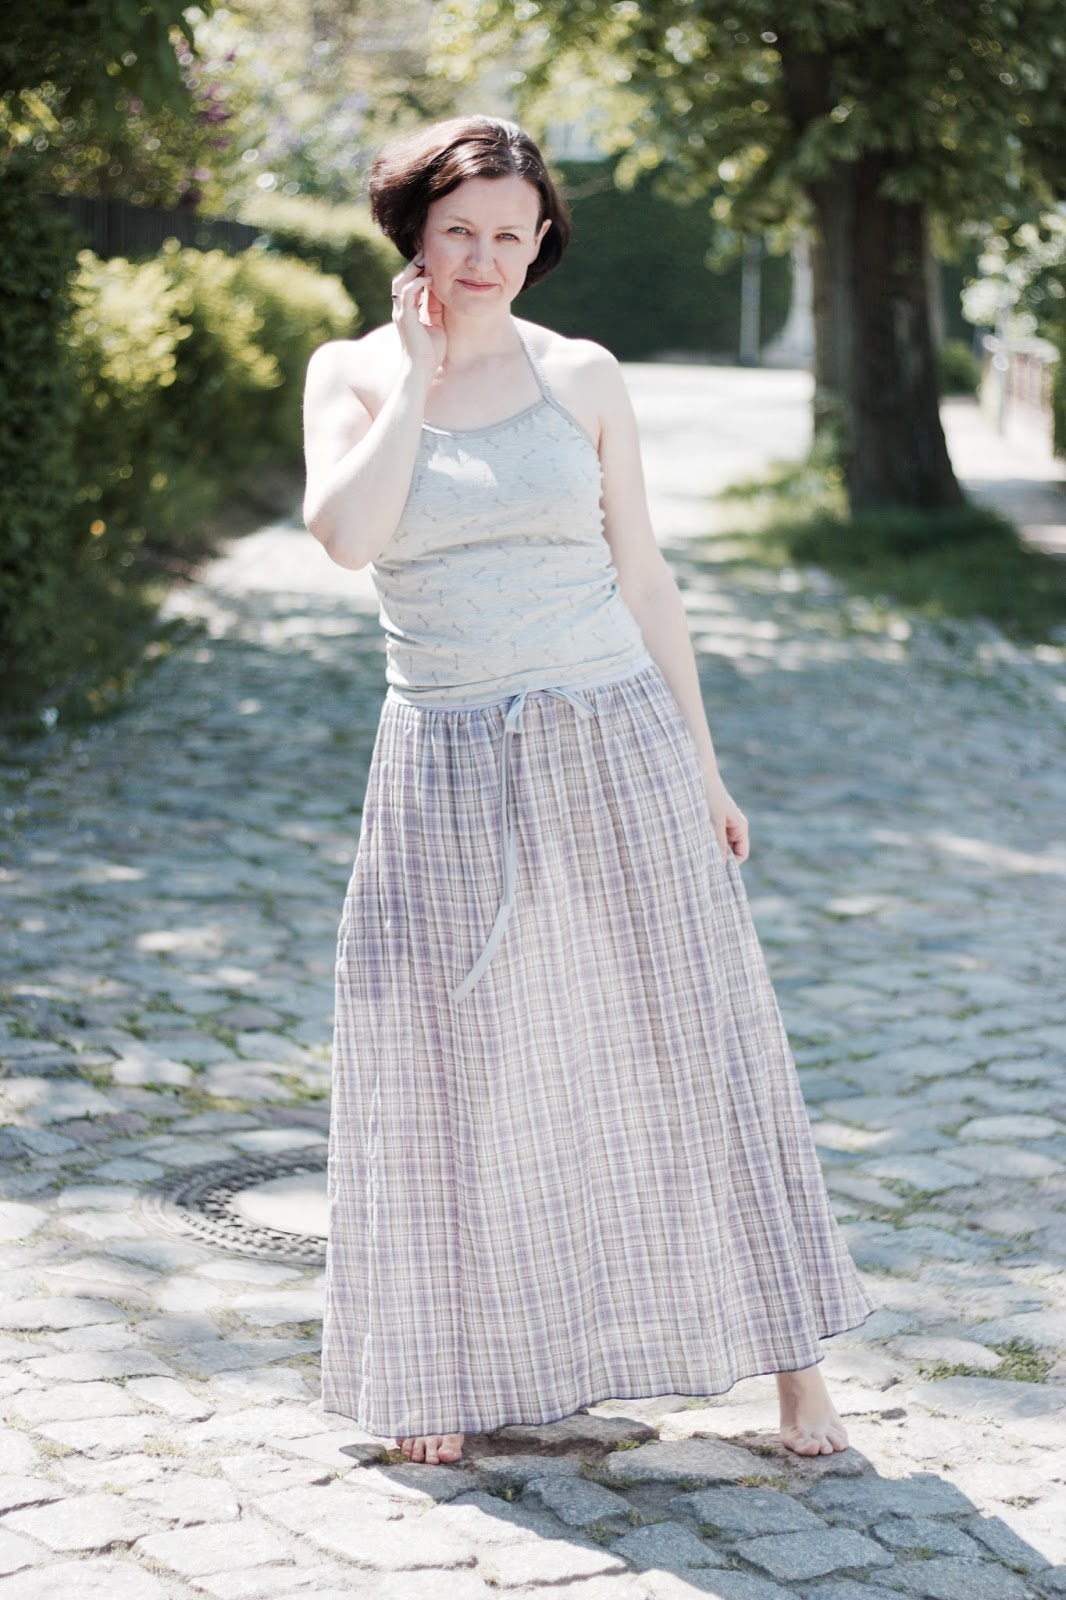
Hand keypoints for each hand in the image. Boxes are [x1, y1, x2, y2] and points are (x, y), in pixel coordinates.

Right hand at [391, 257, 445, 371]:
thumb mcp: (436, 324)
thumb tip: (440, 292)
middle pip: (402, 279)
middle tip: (427, 253)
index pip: (410, 284)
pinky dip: (416, 283)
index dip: (418, 271)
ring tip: (426, 260)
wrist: (422, 370)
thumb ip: (435, 308)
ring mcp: (401, 313)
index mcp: (408, 311)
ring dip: (413, 270)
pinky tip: (429, 279)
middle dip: (414, 265)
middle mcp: (401, 310)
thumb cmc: (430, 353)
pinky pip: (406, 294)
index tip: (431, 260)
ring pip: (401, 282)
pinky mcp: (405, 318)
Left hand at [703, 771, 748, 863]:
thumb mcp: (715, 822)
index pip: (742, 854)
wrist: (699, 776)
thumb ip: (719, 844)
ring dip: (710, 849)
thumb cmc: (710, 797)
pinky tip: (694, 840)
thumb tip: (721, 865)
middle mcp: (734, 827)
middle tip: (702, 861)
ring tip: (697, 848)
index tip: (715, 866)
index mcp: (741, 827)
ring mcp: (724, 825)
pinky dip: (705, 841)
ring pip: (720, 845)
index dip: (731, 863)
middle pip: (731, 852)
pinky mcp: (712, 822)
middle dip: (720, 857)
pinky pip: (712, 838)